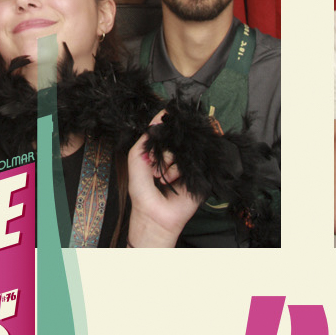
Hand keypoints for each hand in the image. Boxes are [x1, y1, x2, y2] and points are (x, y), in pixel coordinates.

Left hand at [126, 112, 202, 246]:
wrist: (155, 216)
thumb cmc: (143, 192)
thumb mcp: (136, 160)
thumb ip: (145, 139)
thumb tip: (159, 118)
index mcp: (162, 151)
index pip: (167, 131)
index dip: (164, 130)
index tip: (160, 135)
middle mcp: (177, 155)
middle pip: (178, 138)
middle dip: (164, 152)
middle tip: (156, 169)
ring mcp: (188, 164)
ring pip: (186, 149)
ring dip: (171, 164)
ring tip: (165, 179)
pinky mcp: (198, 174)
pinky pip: (194, 161)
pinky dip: (181, 169)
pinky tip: (175, 180)